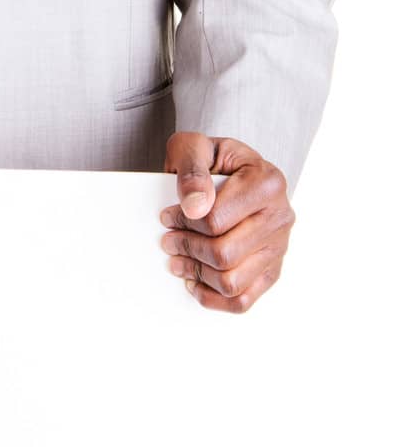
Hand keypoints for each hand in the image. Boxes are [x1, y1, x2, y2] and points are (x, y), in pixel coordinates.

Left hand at [159, 132, 294, 312]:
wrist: (232, 168)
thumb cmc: (212, 158)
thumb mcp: (195, 146)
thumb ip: (192, 169)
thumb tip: (195, 207)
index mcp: (267, 182)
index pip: (216, 219)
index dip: (183, 222)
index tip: (166, 217)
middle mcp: (281, 216)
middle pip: (225, 254)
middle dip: (188, 249)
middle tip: (168, 241)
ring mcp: (279, 246)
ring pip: (233, 282)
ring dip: (198, 275)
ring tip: (177, 260)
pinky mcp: (272, 269)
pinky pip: (244, 300)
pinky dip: (214, 298)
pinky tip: (195, 281)